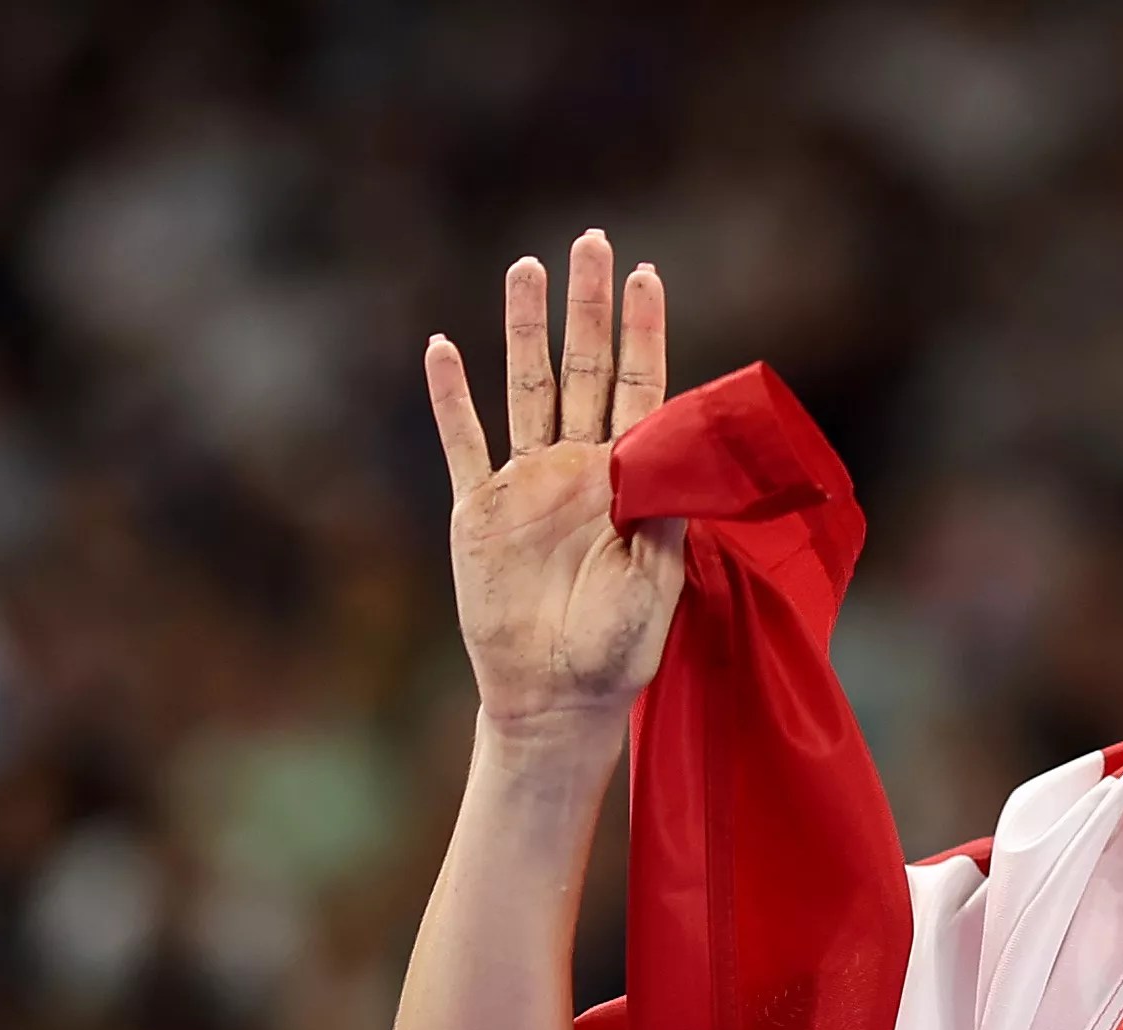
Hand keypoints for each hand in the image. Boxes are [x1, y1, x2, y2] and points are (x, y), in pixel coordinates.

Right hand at [426, 230, 684, 752]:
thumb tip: (678, 443)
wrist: (559, 695)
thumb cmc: (622, 646)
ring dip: (523, 330)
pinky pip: (463, 442)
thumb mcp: (660, 575)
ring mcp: (527, 484)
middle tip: (592, 242)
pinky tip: (443, 348)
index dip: (644, 333)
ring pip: (525, 389)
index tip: (648, 275)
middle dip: (588, 307)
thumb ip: (667, 508)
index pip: (642, 390)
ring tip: (526, 268)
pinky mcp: (480, 510)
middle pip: (584, 370)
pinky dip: (452, 399)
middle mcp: (579, 469)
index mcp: (631, 482)